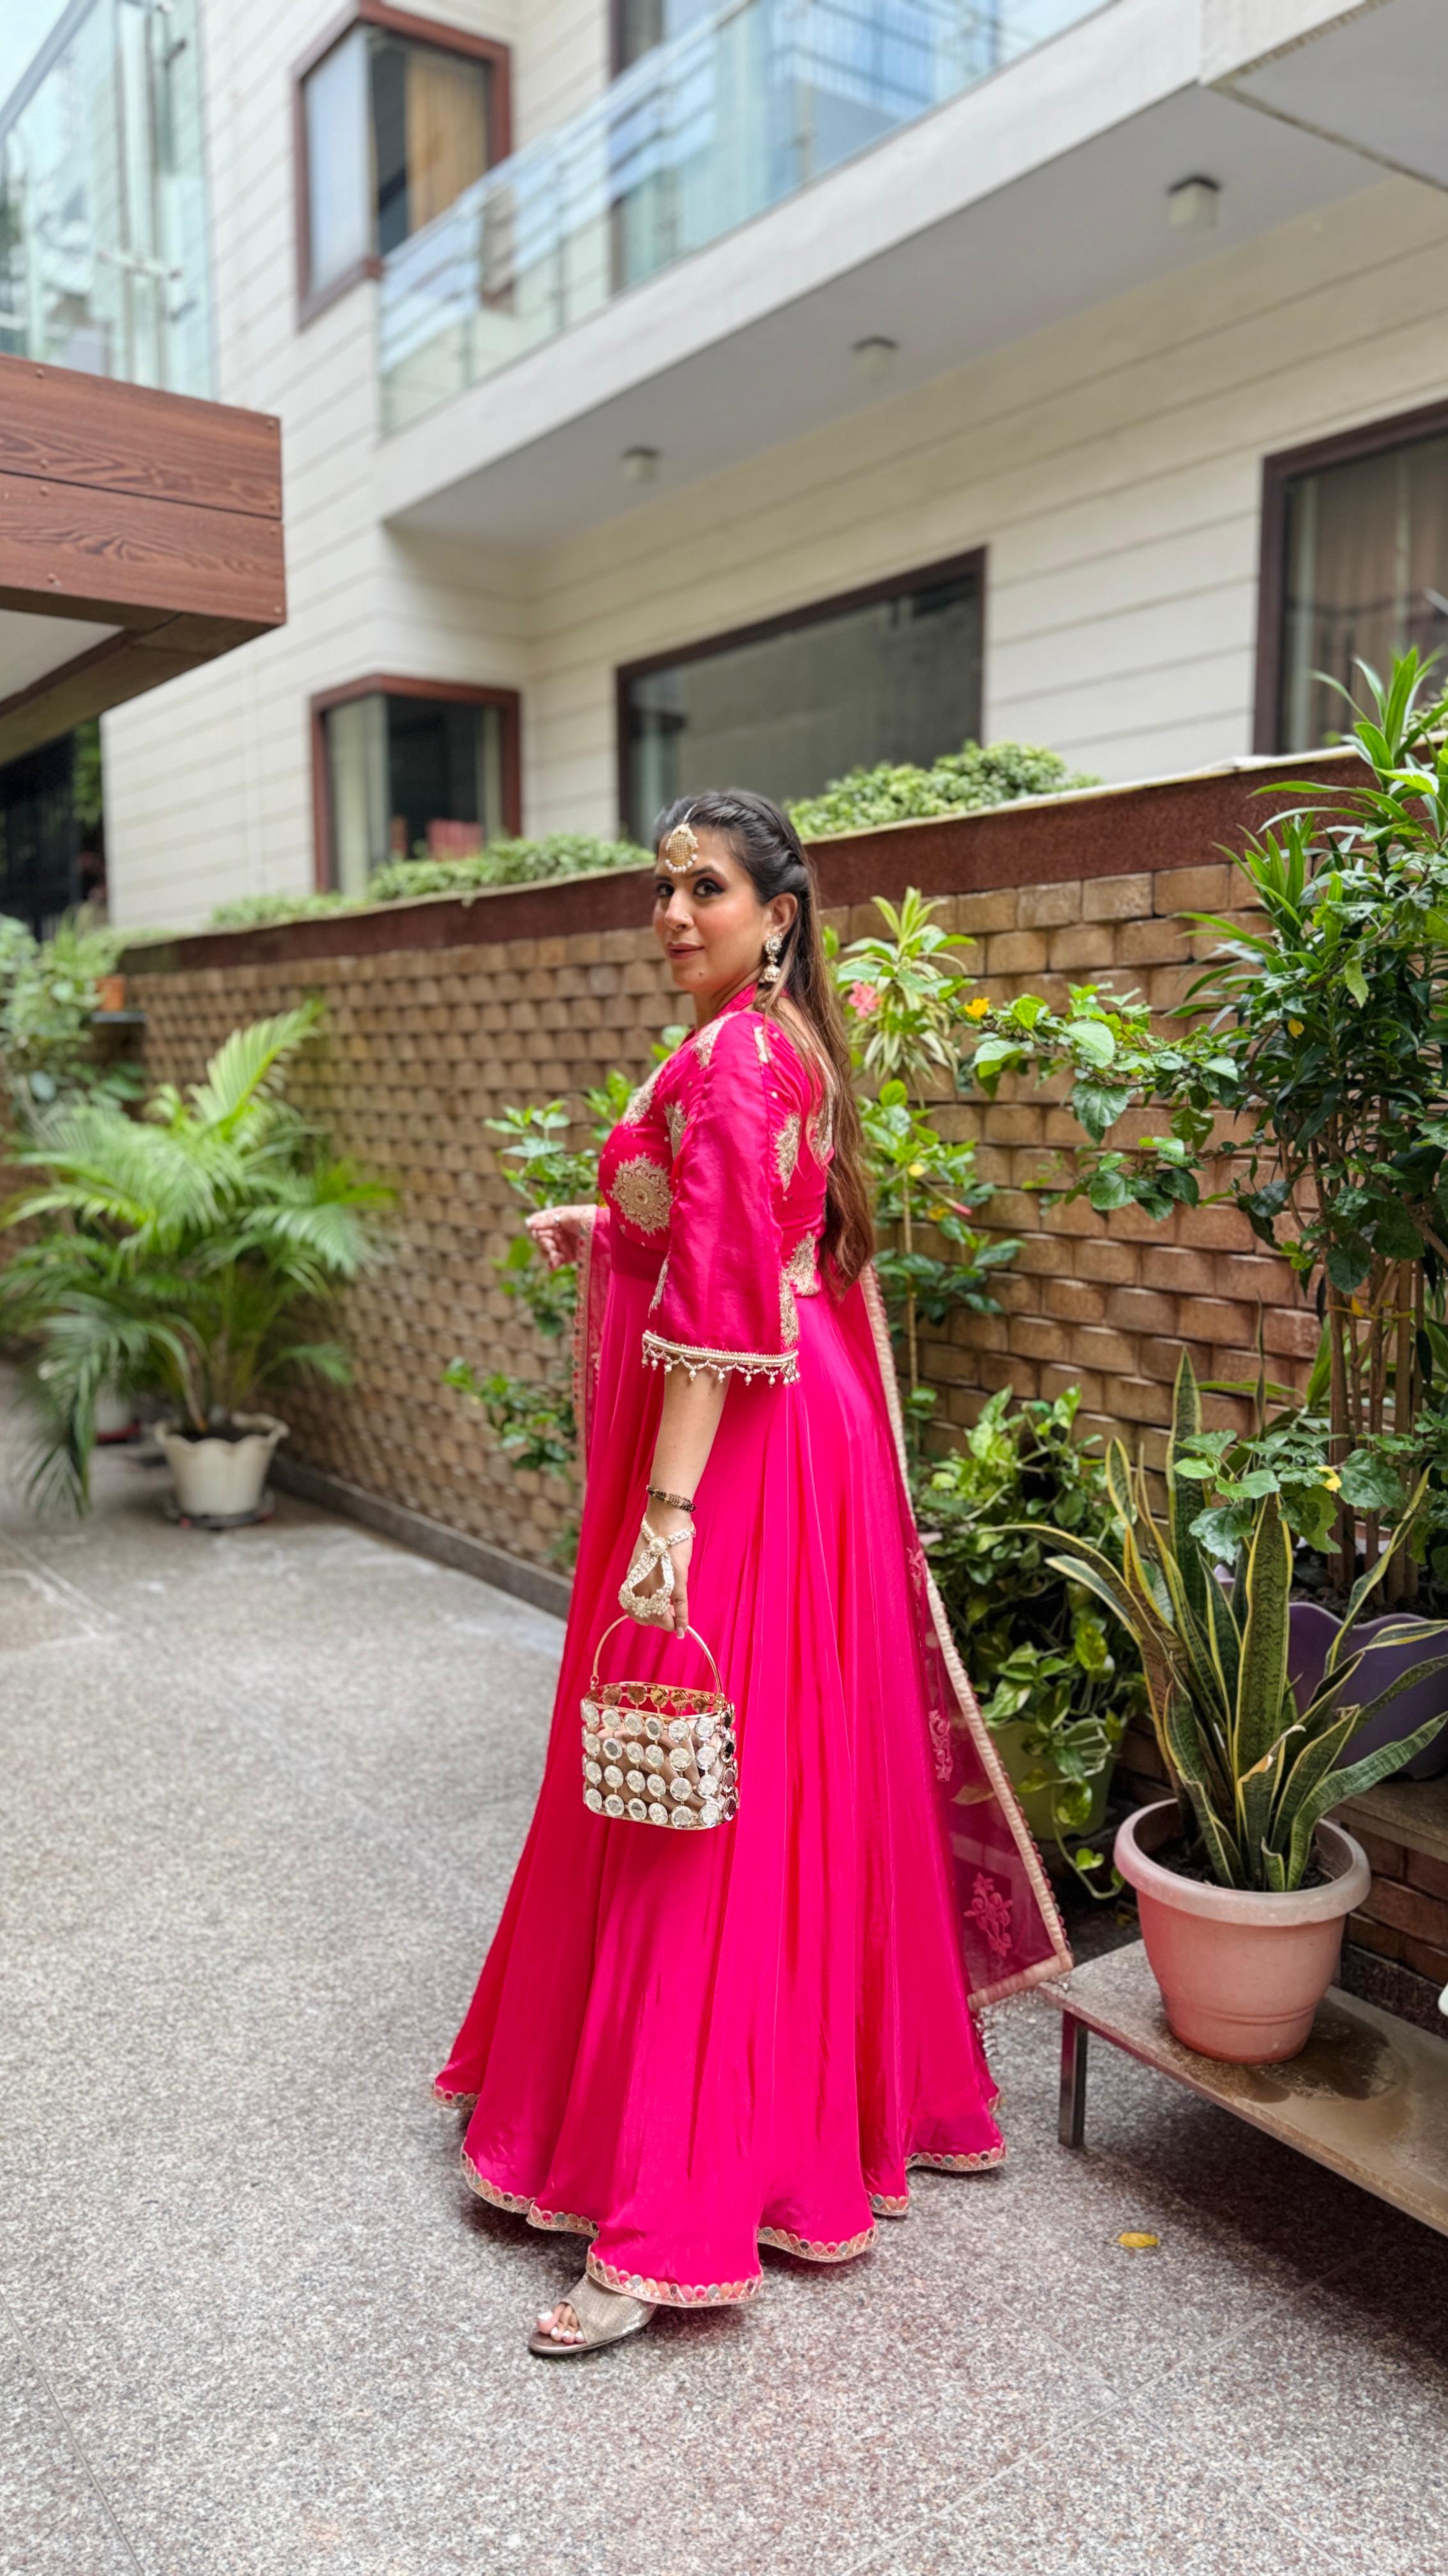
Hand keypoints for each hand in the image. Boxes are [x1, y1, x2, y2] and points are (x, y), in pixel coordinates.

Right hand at [526, 1203, 593, 1271]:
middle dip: (544, 1243)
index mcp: (555, 1217)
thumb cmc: (587, 1217)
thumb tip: (528, 1223)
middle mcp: (556, 1230)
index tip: (536, 1233)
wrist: (606, 1230)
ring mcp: (562, 1243)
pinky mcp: (568, 1255)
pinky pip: (556, 1260)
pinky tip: (553, 1266)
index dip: (536, 1230)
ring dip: (549, 1254)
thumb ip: (547, 1221)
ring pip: (547, 1250)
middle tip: (550, 1247)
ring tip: (554, 1259)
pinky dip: (553, 1263)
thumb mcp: (567, 1216)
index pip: (537, 1224)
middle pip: (541, 1239)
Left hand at [624, 1505, 693, 1634]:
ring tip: (674, 1624)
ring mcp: (659, 1582)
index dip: (641, 1617)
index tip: (651, 1618)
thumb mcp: (643, 1557)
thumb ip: (645, 1573)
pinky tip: (683, 1630)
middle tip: (666, 1621)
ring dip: (668, 1623)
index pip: (631, 1608)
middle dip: (656, 1622)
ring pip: (660, 1613)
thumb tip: (651, 1585)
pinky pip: (679, 1605)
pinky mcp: (677, 1579)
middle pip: (645, 1614)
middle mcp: (641, 1583)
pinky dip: (681, 1620)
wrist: (666, 1520)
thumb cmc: (657, 1535)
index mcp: (632, 1578)